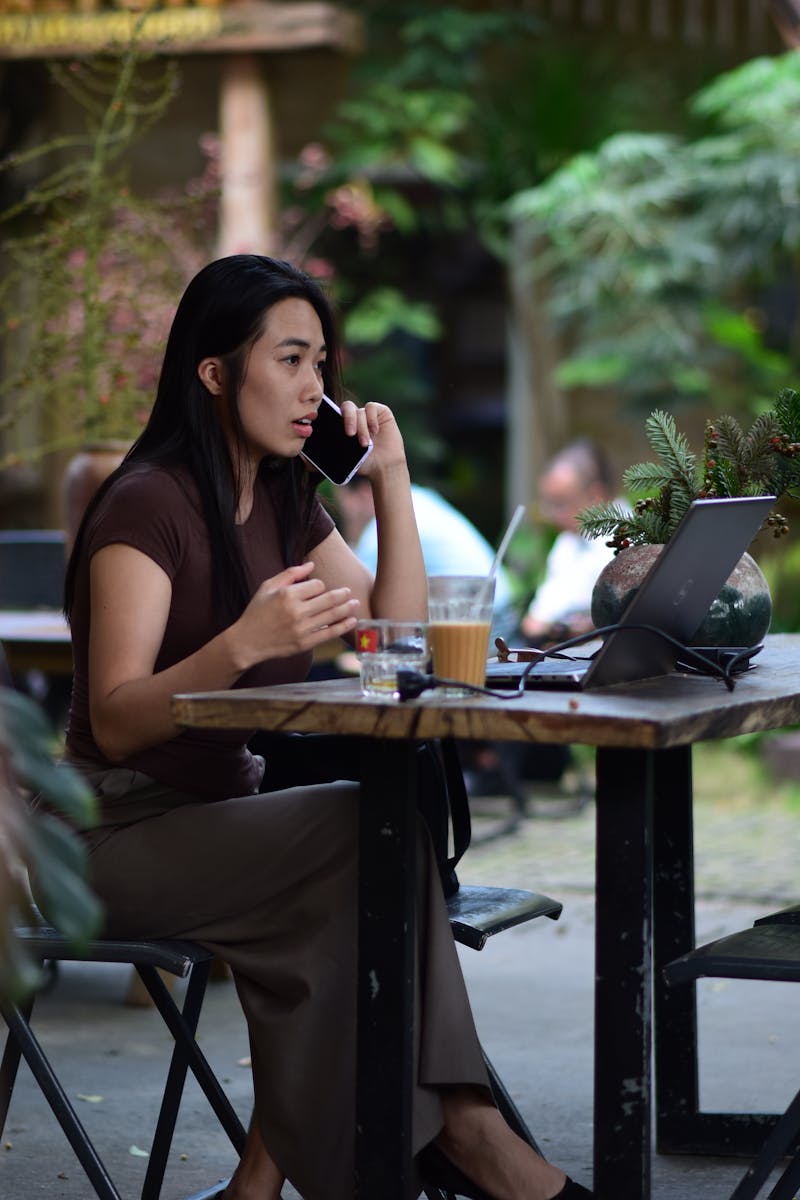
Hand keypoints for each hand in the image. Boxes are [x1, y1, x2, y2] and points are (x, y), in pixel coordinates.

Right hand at [230, 562, 359, 668]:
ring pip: (332, 615)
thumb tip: (311, 565)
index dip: (320, 585)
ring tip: (355, 604)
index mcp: (287, 595)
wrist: (247, 641)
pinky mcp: (304, 643)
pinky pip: (329, 634)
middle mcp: (296, 611)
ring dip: (347, 608)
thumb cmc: (256, 612)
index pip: (316, 585)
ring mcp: (301, 628)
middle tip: (349, 591)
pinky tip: (352, 621)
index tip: (318, 589)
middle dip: (342, 594)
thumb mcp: (267, 587)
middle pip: (329, 599)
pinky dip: (343, 626)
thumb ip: (290, 574)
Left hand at [339, 399, 406, 479]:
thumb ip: (332, 450)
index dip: (331, 416)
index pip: (333, 412)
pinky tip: (374, 431)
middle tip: (350, 434)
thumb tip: (314, 449)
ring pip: (359, 412)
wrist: (384, 467)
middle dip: (348, 420)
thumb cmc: (364, 462)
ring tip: (365, 444)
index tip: (331, 430)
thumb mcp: (345, 457)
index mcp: (342, 424)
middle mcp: (354, 416)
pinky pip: (371, 407)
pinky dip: (371, 419)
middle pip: (346, 407)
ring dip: (361, 427)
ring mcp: (367, 413)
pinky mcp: (380, 411)